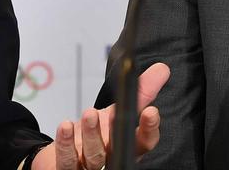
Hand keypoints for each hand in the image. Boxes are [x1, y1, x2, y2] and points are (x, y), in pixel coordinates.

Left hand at [32, 62, 169, 169]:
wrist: (70, 152)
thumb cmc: (100, 133)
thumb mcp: (119, 111)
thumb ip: (141, 92)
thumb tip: (162, 69)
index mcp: (128, 146)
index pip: (144, 141)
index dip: (148, 128)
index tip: (151, 111)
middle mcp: (112, 158)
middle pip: (119, 149)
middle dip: (117, 131)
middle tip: (116, 113)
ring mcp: (90, 166)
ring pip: (94, 155)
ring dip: (92, 134)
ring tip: (89, 114)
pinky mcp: (67, 167)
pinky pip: (67, 159)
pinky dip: (66, 143)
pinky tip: (66, 127)